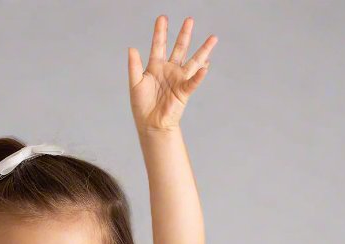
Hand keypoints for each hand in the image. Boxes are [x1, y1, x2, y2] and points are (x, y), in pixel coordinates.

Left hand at [128, 15, 215, 131]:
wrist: (150, 124)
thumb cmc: (142, 106)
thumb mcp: (135, 83)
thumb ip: (134, 66)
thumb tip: (131, 48)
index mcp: (156, 67)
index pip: (159, 45)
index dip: (160, 32)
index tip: (163, 17)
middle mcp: (169, 70)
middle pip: (179, 48)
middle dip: (184, 34)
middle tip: (189, 20)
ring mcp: (178, 80)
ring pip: (193, 61)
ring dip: (203, 51)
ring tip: (213, 39)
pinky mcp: (184, 91)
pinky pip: (193, 82)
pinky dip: (199, 76)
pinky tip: (206, 67)